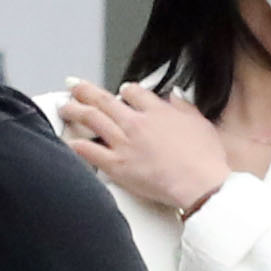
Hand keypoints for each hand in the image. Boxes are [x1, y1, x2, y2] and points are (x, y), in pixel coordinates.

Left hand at [59, 80, 228, 213]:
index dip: (123, 91)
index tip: (120, 92)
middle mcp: (136, 123)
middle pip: (104, 100)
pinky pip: (90, 152)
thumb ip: (185, 107)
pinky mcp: (118, 166)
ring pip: (92, 119)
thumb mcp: (201, 124)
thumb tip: (176, 96)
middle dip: (86, 90)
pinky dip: (76, 145)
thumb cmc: (205, 160)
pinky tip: (68, 141)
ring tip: (65, 106)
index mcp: (157, 111)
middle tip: (74, 86)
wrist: (201, 184)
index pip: (133, 92)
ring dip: (74, 110)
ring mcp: (125, 143)